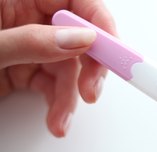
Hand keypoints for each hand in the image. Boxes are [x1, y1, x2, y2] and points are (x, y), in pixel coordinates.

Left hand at [0, 0, 115, 136]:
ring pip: (68, 66)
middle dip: (88, 67)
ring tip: (61, 119)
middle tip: (92, 89)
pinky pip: (54, 83)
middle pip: (79, 35)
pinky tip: (56, 119)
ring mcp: (29, 43)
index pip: (77, 0)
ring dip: (70, 96)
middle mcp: (28, 15)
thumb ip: (32, 40)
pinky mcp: (26, 68)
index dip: (100, 24)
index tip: (114, 51)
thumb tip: (81, 39)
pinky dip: (58, 104)